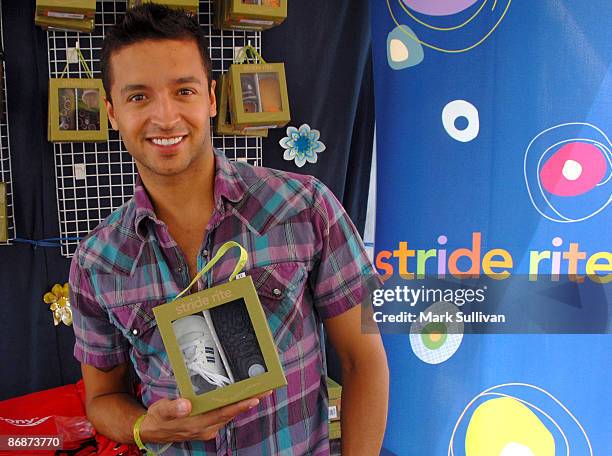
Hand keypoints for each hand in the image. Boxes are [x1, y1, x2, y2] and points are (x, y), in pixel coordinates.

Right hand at [139, 392, 271, 442]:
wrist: (151, 430)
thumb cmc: (158, 418)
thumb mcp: (161, 410)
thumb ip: (173, 407)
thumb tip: (186, 404)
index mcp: (197, 423)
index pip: (224, 412)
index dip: (241, 405)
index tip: (255, 397)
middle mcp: (206, 427)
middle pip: (232, 412)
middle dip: (249, 401)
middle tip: (266, 389)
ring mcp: (207, 428)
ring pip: (229, 414)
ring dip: (243, 403)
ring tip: (259, 390)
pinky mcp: (207, 425)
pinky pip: (224, 415)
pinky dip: (233, 406)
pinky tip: (240, 397)